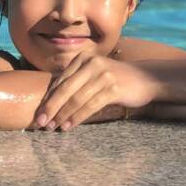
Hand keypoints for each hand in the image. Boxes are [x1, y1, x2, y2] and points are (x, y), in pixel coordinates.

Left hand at [35, 52, 160, 131]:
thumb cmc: (116, 78)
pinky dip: (77, 117)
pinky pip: (90, 105)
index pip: (60, 80)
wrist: (146, 79)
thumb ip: (77, 80)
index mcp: (84, 58)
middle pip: (65, 89)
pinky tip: (69, 126)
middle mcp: (92, 63)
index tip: (39, 113)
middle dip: (50, 107)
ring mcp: (103, 75)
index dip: (48, 98)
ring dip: (62, 115)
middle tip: (40, 123)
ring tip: (53, 127)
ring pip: (76, 99)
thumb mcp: (94, 73)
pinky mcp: (113, 88)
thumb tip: (52, 100)